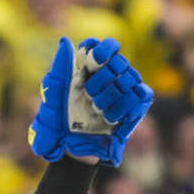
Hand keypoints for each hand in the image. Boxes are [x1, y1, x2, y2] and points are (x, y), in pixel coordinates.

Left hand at [29, 37, 154, 165]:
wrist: (72, 152)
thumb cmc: (58, 125)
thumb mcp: (52, 97)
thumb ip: (59, 68)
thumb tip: (65, 41)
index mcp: (88, 69)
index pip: (104, 45)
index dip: (102, 49)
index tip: (93, 61)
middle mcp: (109, 76)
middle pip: (118, 59)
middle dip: (102, 77)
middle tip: (89, 93)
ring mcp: (125, 90)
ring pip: (130, 76)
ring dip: (110, 94)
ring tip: (96, 110)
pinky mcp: (137, 106)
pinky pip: (141, 93)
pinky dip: (125, 105)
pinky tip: (110, 118)